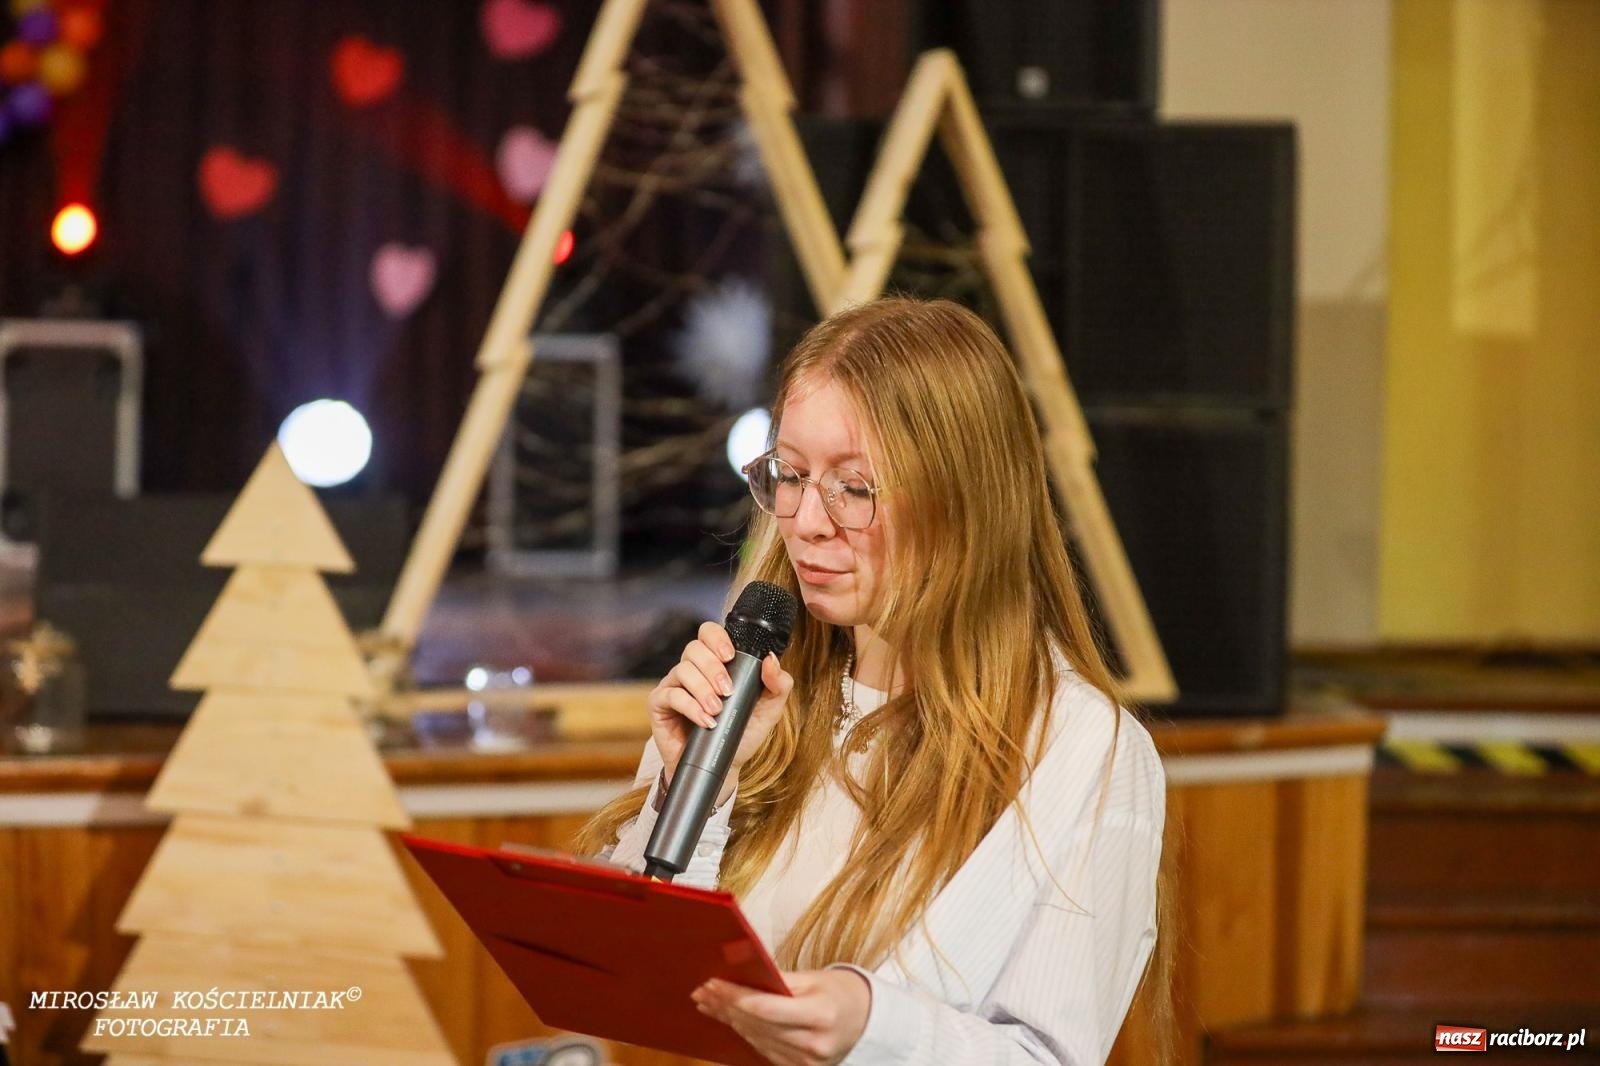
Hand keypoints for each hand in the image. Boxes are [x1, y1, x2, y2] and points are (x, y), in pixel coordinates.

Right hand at [647, 621, 793, 783]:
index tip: (731, 656)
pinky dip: (690, 707)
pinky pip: (670, 695)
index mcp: (715, 663)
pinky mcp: (660, 705)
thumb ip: (778, 685)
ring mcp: (674, 686)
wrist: (723, 767)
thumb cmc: (741, 734)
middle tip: (728, 691)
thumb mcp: (768, 711)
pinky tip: (706, 721)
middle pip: (694, 648)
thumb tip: (770, 659)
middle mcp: (692, 670)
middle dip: (713, 668)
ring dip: (703, 689)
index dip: (717, 638)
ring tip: (717, 710)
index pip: (708, 633)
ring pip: (682, 670)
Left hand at [692, 969, 870, 1065]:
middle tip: (703, 990)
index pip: (765, 1007)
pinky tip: (731, 1021)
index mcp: (820, 1014)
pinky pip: (765, 1051)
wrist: (867, 1022)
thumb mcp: (816, 978)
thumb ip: (780, 979)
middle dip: (726, 1006)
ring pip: (756, 1040)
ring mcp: (807, 1062)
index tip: (713, 983)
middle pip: (757, 1025)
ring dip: (730, 1021)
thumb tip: (742, 971)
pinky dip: (746, 1034)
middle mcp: (814, 1043)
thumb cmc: (841, 993)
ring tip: (710, 1003)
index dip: (734, 996)